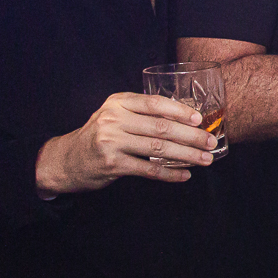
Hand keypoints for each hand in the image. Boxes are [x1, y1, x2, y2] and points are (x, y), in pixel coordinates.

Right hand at [36, 93, 216, 194]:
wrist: (66, 159)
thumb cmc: (99, 135)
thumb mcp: (115, 115)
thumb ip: (142, 113)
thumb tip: (185, 117)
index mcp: (118, 103)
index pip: (154, 103)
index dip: (180, 110)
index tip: (199, 119)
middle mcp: (114, 119)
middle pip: (161, 127)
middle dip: (191, 136)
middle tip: (210, 142)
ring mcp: (111, 142)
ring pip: (158, 149)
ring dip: (186, 155)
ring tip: (205, 160)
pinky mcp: (112, 164)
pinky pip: (147, 170)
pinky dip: (169, 173)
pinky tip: (184, 175)